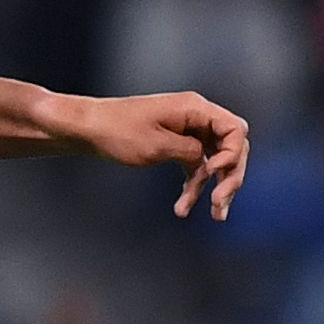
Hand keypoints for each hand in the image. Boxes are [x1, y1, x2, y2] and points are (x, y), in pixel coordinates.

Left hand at [58, 91, 251, 219]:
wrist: (88, 129)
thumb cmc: (117, 131)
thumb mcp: (157, 146)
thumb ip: (191, 153)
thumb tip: (208, 163)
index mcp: (194, 108)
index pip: (235, 130)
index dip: (233, 154)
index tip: (213, 173)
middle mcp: (196, 117)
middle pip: (232, 148)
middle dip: (230, 177)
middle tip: (220, 204)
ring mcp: (188, 131)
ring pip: (216, 161)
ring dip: (215, 188)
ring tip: (215, 215)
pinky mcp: (177, 144)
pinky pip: (196, 166)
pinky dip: (194, 186)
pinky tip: (183, 207)